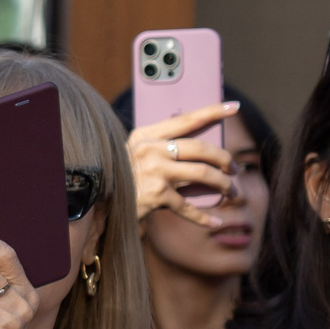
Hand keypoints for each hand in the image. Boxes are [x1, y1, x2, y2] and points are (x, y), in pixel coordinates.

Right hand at [126, 103, 238, 228]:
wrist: (94, 201)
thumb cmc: (120, 179)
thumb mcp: (135, 155)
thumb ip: (161, 149)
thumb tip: (200, 153)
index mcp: (146, 135)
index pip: (186, 120)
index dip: (212, 112)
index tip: (233, 108)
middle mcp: (151, 150)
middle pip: (201, 149)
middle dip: (225, 159)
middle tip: (235, 168)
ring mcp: (154, 172)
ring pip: (202, 174)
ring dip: (224, 184)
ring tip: (231, 192)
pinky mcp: (156, 196)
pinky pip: (188, 206)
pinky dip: (204, 217)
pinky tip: (215, 221)